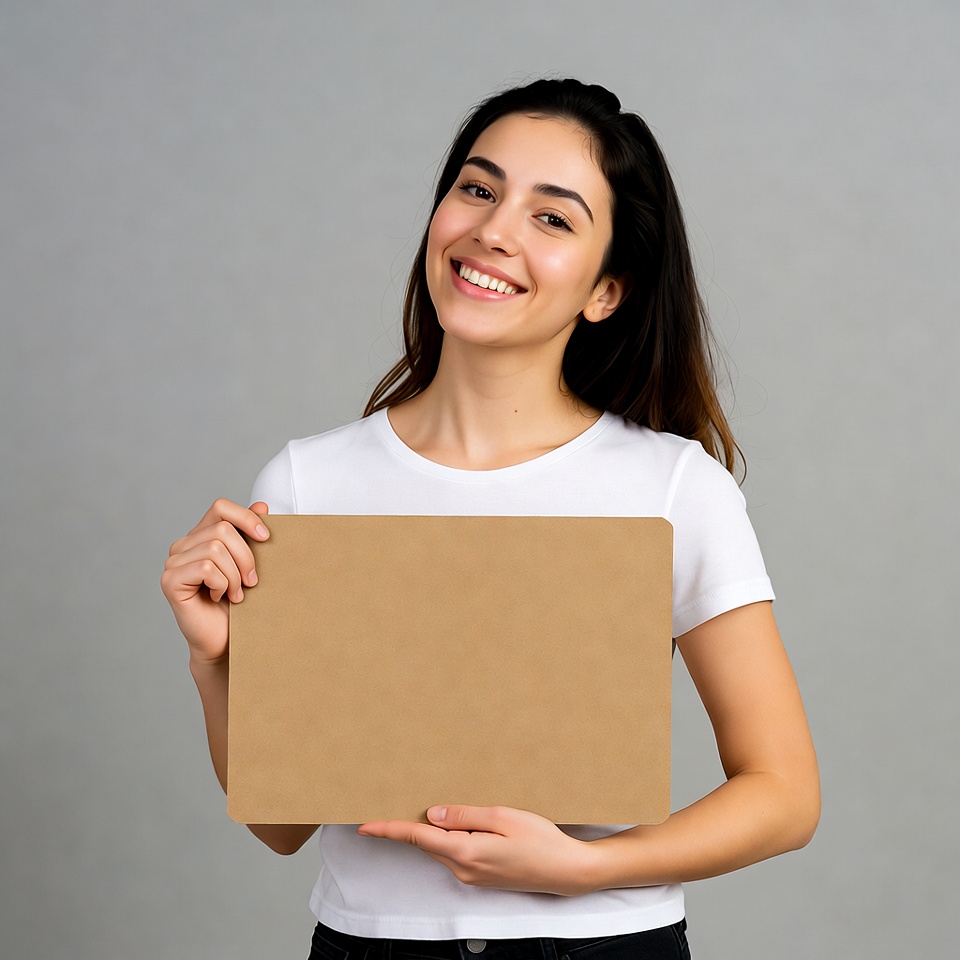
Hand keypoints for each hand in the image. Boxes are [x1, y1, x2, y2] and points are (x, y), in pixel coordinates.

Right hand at [160, 498, 269, 663]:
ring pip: (215, 548)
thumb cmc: (237, 604)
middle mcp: (183, 546)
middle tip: (251, 582)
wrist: (224, 640)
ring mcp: (173, 562)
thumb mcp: (250, 564)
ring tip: (235, 593)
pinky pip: (206, 568)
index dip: (246, 517)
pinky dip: (222, 584)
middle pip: (223, 529)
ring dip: (235, 575)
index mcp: (201, 536)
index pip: (221, 507)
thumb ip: (251, 535)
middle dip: (246, 557)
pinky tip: (218, 597)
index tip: (266, 538)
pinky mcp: (170, 580)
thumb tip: (262, 505)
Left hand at [357, 805, 597, 895]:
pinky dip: (449, 838)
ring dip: (433, 830)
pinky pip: (456, 853)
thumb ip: (464, 815)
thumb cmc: (541, 840)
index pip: (418, 838)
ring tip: (432, 805)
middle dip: (410, 824)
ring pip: (442, 847)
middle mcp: (464, 869)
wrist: (567, 871)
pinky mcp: (481, 876)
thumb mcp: (502, 816)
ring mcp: (472, 876)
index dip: (389, 830)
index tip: (365, 825)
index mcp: (466, 853)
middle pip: (427, 842)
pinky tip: (458, 822)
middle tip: (396, 798)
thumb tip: (432, 814)